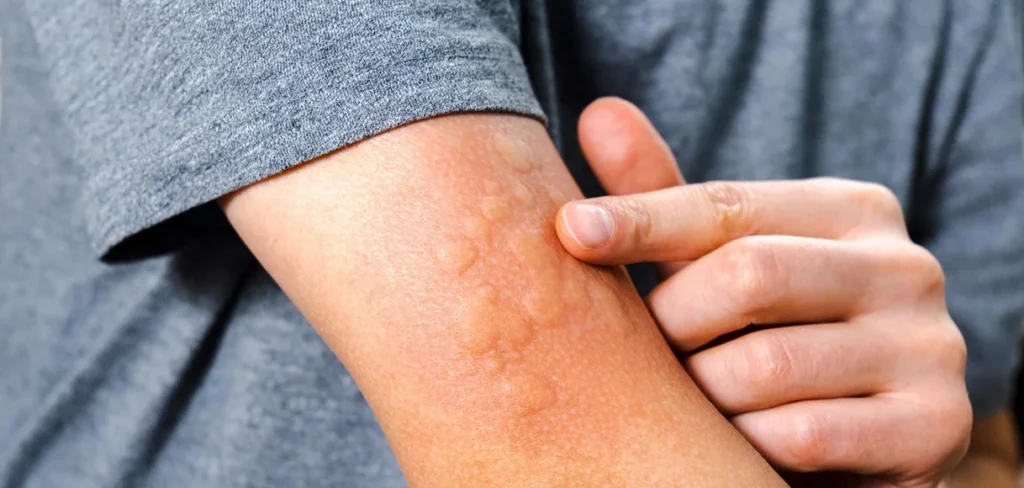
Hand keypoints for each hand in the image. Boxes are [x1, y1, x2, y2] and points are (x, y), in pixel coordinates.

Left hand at [557, 97, 971, 486]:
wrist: (864, 442)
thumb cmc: (771, 335)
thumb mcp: (721, 263)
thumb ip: (666, 199)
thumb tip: (600, 113)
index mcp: (853, 210)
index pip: (730, 206)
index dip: (644, 219)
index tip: (572, 230)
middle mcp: (904, 267)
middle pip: (748, 276)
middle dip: (675, 321)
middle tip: (649, 352)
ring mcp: (929, 347)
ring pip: (764, 366)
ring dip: (704, 391)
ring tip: (693, 400)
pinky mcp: (935, 426)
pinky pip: (801, 435)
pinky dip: (746, 442)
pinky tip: (735, 440)